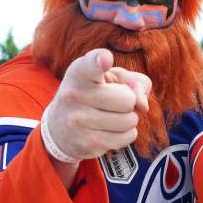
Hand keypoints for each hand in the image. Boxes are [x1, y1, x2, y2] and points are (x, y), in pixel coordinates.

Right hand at [44, 48, 151, 163]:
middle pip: (127, 99)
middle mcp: (74, 95)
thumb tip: (142, 106)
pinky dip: (125, 134)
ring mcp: (78, 121)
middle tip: (114, 101)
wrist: (60, 127)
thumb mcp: (112, 77)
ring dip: (128, 119)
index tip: (104, 60)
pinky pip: (127, 137)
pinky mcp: (87, 143)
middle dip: (128, 101)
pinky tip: (110, 129)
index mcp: (80, 72)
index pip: (91, 65)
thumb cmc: (95, 94)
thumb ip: (135, 82)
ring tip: (111, 115)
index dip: (100, 61)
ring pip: (129, 121)